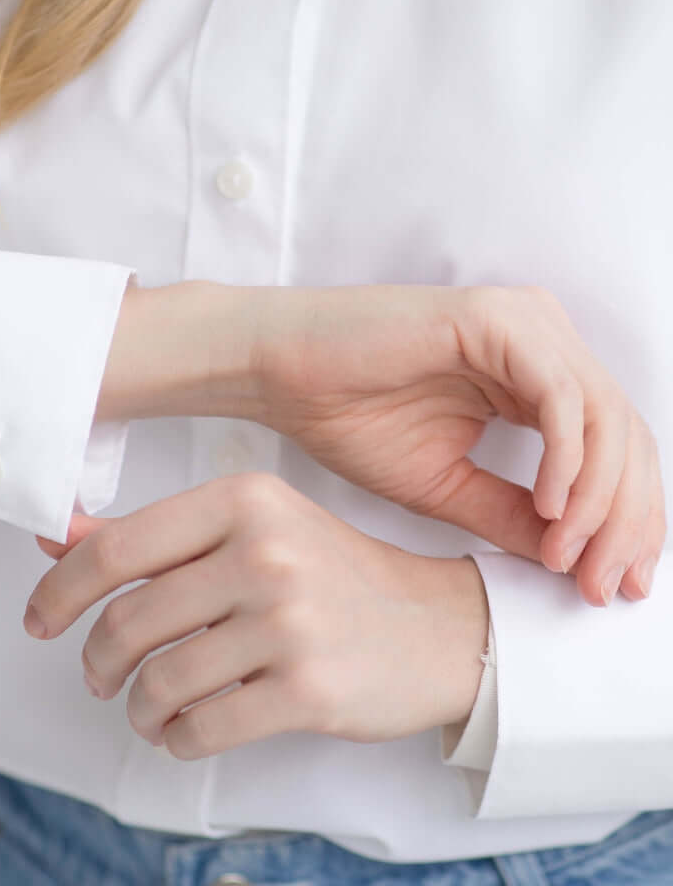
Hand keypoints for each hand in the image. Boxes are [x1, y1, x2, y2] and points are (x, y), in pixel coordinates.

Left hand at [25, 474, 489, 755]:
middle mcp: (265, 552)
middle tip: (97, 676)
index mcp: (243, 500)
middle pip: (129, 620)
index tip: (39, 619)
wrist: (438, 625)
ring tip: (146, 707)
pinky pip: (203, 727)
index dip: (61, 590)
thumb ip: (151, 535)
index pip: (117, 547)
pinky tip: (184, 730)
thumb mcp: (246, 530)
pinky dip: (177, 738)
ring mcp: (289, 621)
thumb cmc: (328, 573)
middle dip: (97, 660)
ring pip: (160, 680)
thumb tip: (55, 535)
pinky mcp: (310, 689)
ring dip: (137, 706)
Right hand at [250, 283, 663, 605]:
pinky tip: (550, 508)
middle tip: (605, 585)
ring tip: (570, 557)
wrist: (278, 372)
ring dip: (600, 500)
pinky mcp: (495, 320)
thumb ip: (512, 515)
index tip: (612, 586)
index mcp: (536, 376)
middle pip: (626, 436)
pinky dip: (566, 459)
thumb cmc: (346, 416)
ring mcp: (523, 324)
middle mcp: (543, 342)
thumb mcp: (446, 486)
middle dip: (626, 521)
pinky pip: (562, 396)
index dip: (627, 522)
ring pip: (606, 417)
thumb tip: (573, 562)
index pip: (614, 449)